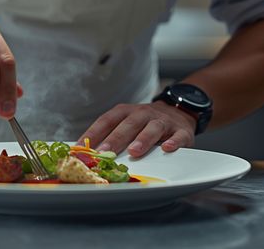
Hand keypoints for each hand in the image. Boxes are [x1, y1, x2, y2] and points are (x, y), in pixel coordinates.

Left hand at [78, 102, 195, 157]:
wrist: (178, 111)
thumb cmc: (145, 123)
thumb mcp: (127, 124)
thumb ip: (110, 135)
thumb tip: (86, 153)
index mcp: (126, 112)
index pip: (107, 120)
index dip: (93, 133)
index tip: (81, 147)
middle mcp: (143, 113)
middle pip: (128, 124)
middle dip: (116, 138)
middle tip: (105, 152)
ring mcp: (163, 121)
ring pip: (152, 128)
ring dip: (143, 139)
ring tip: (134, 151)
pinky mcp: (181, 130)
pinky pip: (178, 135)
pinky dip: (174, 142)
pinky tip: (167, 148)